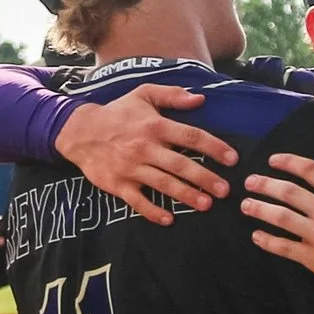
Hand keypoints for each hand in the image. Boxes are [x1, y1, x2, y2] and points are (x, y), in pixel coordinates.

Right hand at [59, 84, 234, 225]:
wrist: (80, 131)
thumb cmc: (118, 113)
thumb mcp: (144, 94)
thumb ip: (172, 95)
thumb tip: (201, 99)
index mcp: (155, 125)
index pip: (191, 136)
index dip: (214, 147)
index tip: (232, 159)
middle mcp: (144, 147)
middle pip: (180, 164)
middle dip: (205, 178)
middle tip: (225, 191)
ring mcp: (131, 168)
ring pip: (163, 184)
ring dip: (185, 195)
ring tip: (206, 205)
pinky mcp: (117, 184)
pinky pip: (137, 201)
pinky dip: (152, 211)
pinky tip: (168, 220)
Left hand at [241, 150, 313, 313]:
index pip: (310, 170)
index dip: (288, 162)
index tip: (272, 160)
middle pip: (289, 191)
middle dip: (265, 184)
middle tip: (249, 182)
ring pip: (282, 217)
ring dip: (260, 209)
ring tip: (245, 205)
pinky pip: (284, 247)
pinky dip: (267, 241)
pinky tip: (256, 235)